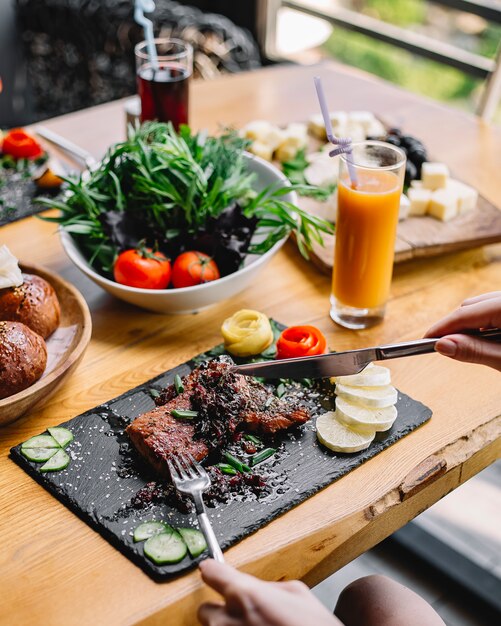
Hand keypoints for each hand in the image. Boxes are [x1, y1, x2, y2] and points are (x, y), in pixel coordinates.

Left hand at [198, 559, 341, 625]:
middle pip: (206, 610)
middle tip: (243, 615)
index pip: (211, 572)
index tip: (212, 570)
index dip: (213, 570)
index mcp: (244, 595)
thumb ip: (267, 586)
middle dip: (222, 610)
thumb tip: (256, 587)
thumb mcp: (297, 593)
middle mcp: (228, 621)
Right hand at [425, 292, 500, 370]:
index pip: (463, 313)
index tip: (426, 340)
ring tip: (474, 347)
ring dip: (472, 325)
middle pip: (470, 307)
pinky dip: (486, 323)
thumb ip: (475, 350)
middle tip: (449, 349)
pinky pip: (493, 309)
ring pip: (481, 307)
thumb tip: (441, 345)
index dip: (442, 328)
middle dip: (457, 327)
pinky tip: (490, 339)